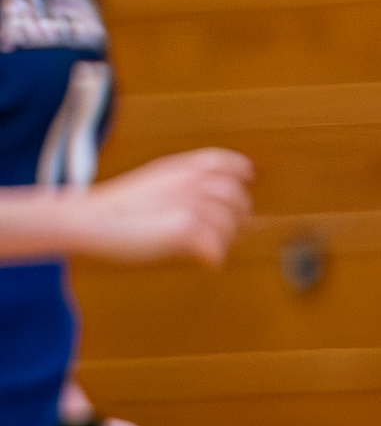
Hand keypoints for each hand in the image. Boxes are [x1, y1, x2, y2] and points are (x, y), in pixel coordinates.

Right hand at [77, 149, 250, 269]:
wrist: (88, 219)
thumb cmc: (112, 208)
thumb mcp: (151, 183)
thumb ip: (178, 186)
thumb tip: (202, 199)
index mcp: (180, 167)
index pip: (223, 161)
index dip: (240, 170)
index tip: (247, 179)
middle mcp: (190, 181)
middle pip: (236, 196)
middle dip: (237, 215)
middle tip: (230, 230)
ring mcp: (190, 203)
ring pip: (228, 225)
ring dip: (224, 240)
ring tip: (212, 249)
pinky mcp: (186, 228)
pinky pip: (215, 247)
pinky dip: (214, 258)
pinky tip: (208, 263)